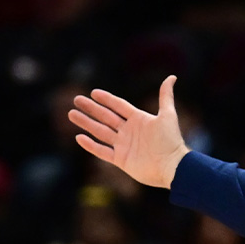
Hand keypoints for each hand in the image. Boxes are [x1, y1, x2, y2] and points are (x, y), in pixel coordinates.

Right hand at [68, 76, 189, 188]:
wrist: (172, 166)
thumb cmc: (171, 141)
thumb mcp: (168, 115)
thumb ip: (166, 96)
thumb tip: (172, 77)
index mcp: (139, 120)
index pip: (119, 106)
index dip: (107, 99)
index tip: (93, 92)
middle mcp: (130, 132)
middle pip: (106, 117)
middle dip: (91, 109)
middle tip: (76, 100)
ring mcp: (124, 146)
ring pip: (101, 132)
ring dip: (86, 123)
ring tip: (72, 114)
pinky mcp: (121, 160)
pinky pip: (102, 151)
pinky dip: (91, 145)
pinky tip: (79, 137)